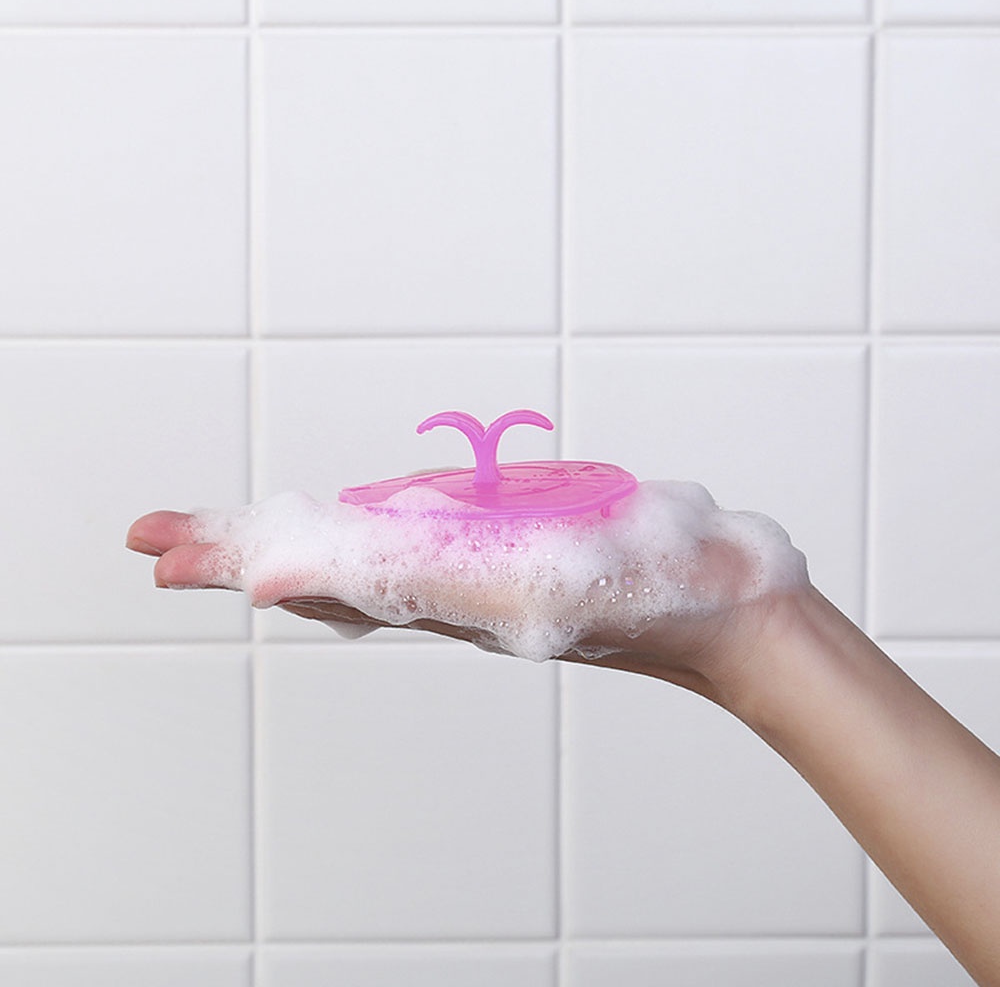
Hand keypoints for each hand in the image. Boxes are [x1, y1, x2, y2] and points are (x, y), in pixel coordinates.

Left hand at [125, 496, 791, 704]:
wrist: (721, 604)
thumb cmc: (633, 591)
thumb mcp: (502, 581)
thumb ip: (387, 576)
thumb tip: (264, 579)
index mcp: (419, 589)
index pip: (292, 571)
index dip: (219, 552)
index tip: (153, 544)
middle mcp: (437, 582)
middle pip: (310, 567)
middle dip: (233, 548)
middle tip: (166, 542)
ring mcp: (479, 565)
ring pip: (360, 554)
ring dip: (292, 542)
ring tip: (246, 542)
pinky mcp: (524, 547)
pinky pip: (421, 541)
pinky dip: (373, 536)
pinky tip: (366, 536)